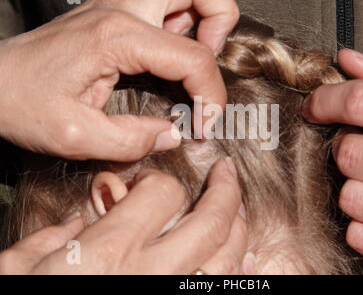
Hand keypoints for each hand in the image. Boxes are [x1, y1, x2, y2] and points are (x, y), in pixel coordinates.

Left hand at [0, 0, 238, 160]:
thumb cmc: (21, 102)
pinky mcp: (109, 8)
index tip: (205, 123)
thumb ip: (131, 141)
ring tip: (197, 44)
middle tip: (210, 59)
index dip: (211, 95)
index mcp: (119, 37)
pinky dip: (174, 3)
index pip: (193, 58)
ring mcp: (115, 2)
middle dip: (221, 20)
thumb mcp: (75, 136)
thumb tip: (172, 135)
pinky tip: (168, 33)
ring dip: (201, 5)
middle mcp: (122, 9)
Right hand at [0, 158, 247, 273]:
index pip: (162, 194)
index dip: (159, 179)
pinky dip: (240, 272)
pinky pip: (222, 291)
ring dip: (238, 226)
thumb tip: (71, 224)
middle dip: (225, 190)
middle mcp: (150, 275)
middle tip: (226, 173)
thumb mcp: (16, 271)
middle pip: (210, 222)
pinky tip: (245, 257)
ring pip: (226, 258)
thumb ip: (47, 239)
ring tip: (237, 208)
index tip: (151, 183)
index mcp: (109, 254)